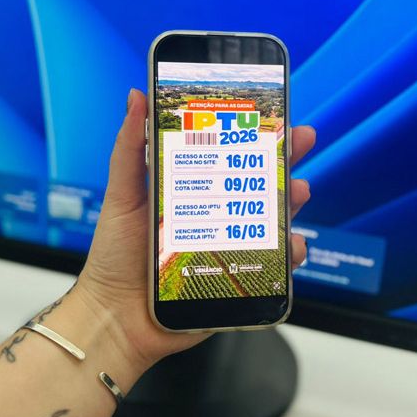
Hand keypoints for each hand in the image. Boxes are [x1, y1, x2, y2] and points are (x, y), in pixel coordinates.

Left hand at [75, 88, 315, 368]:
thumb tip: (136, 96)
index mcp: (190, 190)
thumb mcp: (122, 196)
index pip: (226, 154)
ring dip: (291, 202)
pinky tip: (291, 245)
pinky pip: (272, 264)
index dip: (251, 132)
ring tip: (299, 190)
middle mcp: (214, 215)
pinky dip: (288, 254)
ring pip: (271, 219)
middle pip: (257, 181)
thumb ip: (129, 149)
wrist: (115, 319)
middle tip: (302, 139)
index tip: (272, 110)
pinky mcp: (237, 278)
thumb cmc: (114, 257)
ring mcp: (228, 246)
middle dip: (283, 158)